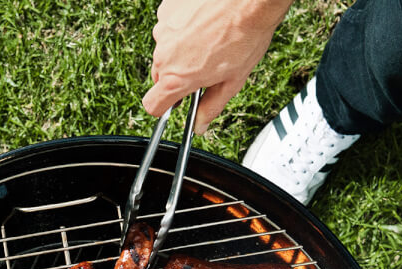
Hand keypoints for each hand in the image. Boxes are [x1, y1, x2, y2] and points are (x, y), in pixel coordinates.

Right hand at [142, 0, 293, 133]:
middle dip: (178, 74)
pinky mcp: (168, 9)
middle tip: (203, 67)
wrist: (249, 0)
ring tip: (209, 39)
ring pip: (166, 48)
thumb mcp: (232, 81)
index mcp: (177, 78)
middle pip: (160, 75)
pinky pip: (170, 25)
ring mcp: (164, 28)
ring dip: (181, 48)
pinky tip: (205, 22)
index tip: (175, 102)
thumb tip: (201, 125)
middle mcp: (164, 53)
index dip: (164, 107)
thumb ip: (212, 107)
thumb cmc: (244, 35)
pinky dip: (183, 26)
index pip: (152, 105)